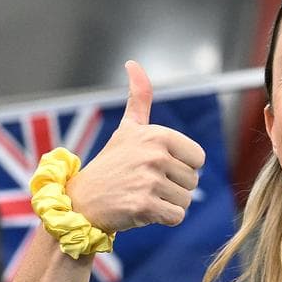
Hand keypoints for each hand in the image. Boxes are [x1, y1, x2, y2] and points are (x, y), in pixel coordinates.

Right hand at [66, 61, 205, 232]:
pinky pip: (177, 217)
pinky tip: (142, 210)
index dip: (181, 166)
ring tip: (142, 195)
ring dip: (168, 203)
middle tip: (145, 183)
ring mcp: (149, 181)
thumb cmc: (111, 165)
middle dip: (174, 187)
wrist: (83, 202)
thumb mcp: (127, 129)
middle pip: (194, 181)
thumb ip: (139, 98)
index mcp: (157, 135)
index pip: (199, 158)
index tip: (155, 166)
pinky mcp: (145, 206)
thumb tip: (133, 63)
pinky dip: (163, 218)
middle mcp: (154, 155)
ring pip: (186, 200)